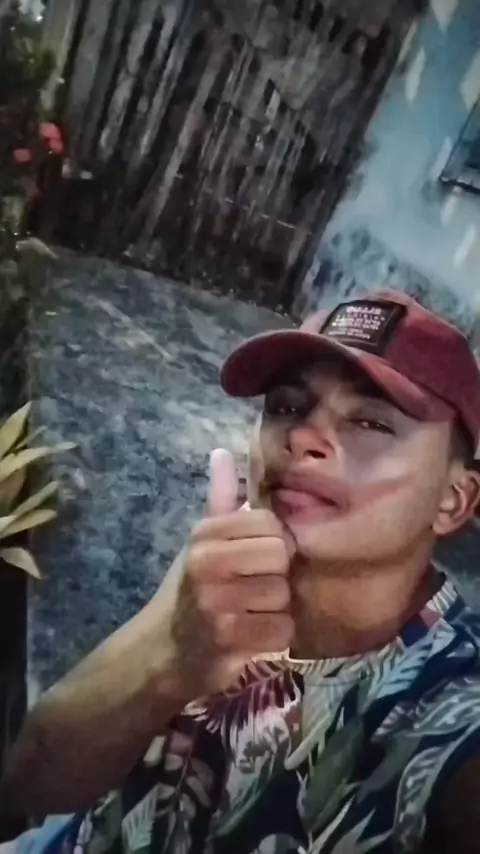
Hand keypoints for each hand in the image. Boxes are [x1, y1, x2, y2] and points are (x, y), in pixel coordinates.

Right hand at [168, 449, 293, 698]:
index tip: (256, 560)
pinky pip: (282, 630)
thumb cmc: (191, 590)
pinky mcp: (228, 639)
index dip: (273, 543)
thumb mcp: (201, 542)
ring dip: (275, 609)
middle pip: (280, 556)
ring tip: (251, 613)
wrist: (162, 652)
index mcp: (205, 533)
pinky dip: (275, 637)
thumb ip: (220, 498)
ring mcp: (216, 602)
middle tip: (254, 590)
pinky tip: (253, 636)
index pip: (270, 523)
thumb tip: (222, 451)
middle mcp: (207, 562)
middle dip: (275, 577)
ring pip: (283, 594)